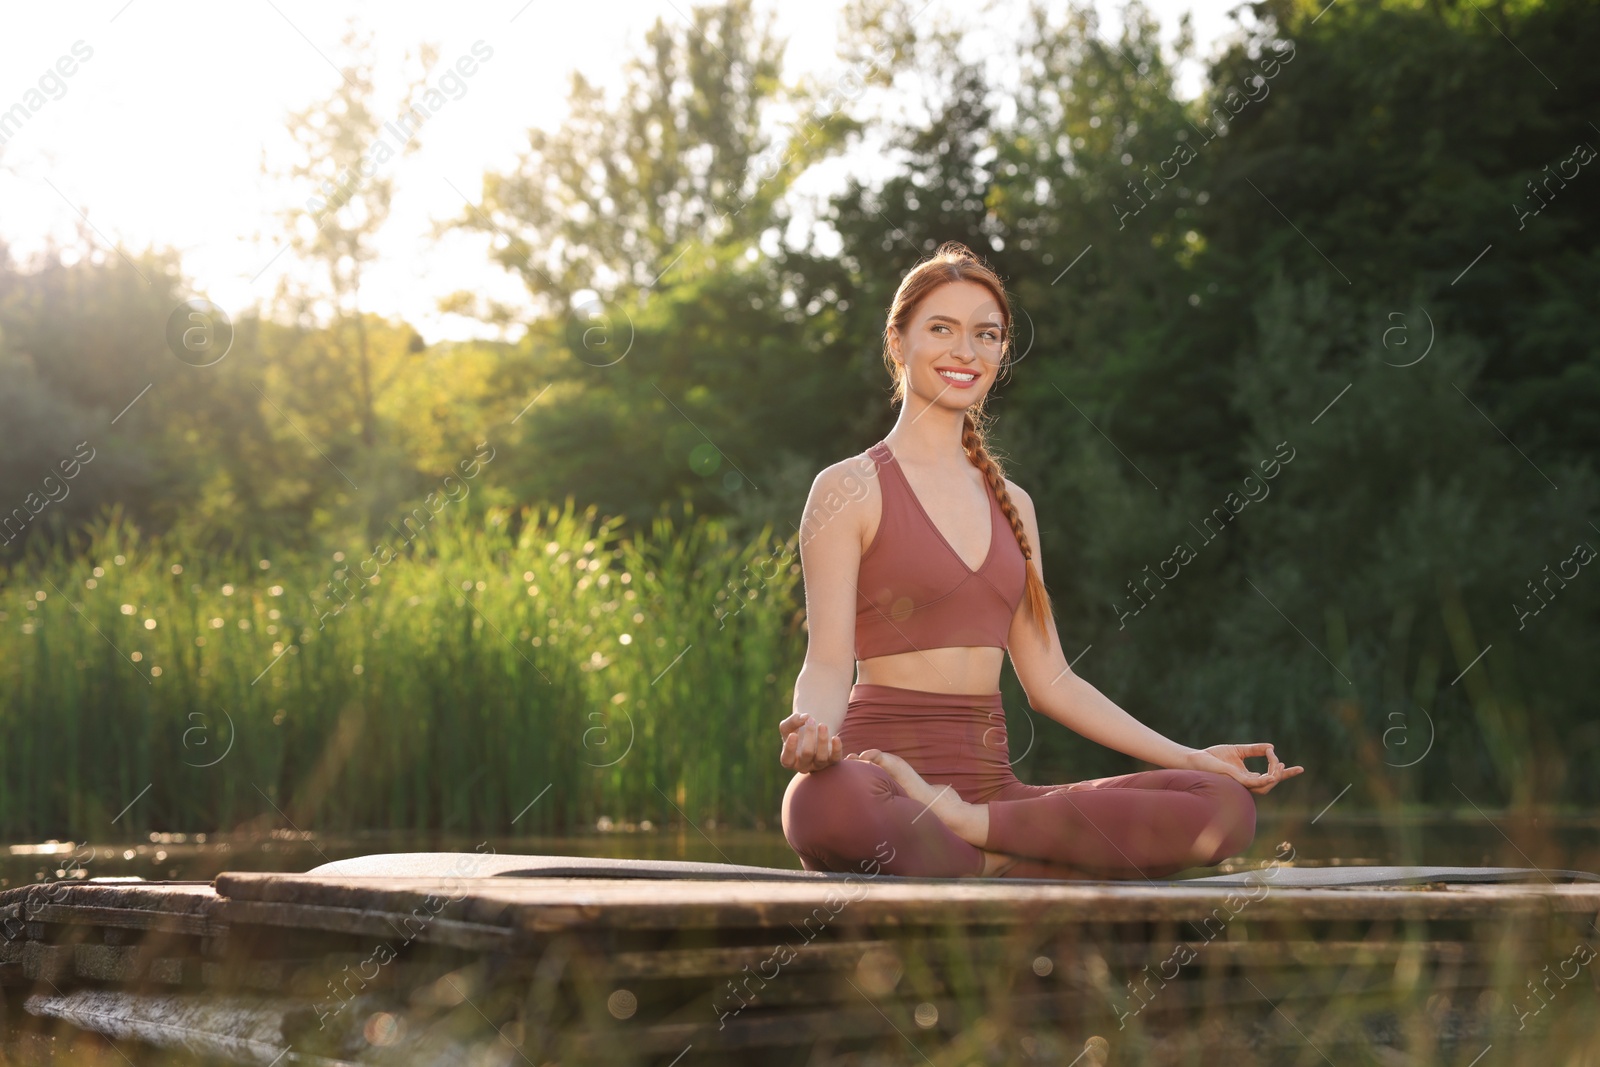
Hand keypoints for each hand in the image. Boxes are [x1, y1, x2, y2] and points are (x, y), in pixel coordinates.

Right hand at [779, 712, 843, 772]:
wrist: (812, 734)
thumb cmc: (796, 732)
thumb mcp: (788, 726)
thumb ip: (792, 721)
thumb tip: (805, 717)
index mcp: (790, 760)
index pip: (787, 760)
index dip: (790, 749)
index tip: (793, 734)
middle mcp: (804, 766)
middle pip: (807, 753)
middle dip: (809, 735)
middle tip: (811, 720)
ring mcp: (818, 765)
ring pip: (821, 757)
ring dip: (822, 739)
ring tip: (822, 725)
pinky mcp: (831, 761)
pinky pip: (836, 758)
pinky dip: (837, 749)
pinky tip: (836, 738)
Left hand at [1184, 743, 1303, 794]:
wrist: (1196, 758)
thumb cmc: (1214, 756)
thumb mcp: (1238, 750)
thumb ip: (1254, 750)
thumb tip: (1272, 747)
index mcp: (1247, 777)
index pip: (1270, 777)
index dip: (1286, 774)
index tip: (1300, 769)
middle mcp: (1246, 783)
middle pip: (1271, 783)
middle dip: (1283, 776)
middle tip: (1287, 765)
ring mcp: (1241, 784)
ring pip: (1265, 786)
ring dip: (1275, 776)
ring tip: (1280, 765)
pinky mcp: (1235, 780)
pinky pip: (1253, 783)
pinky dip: (1264, 780)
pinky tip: (1271, 775)